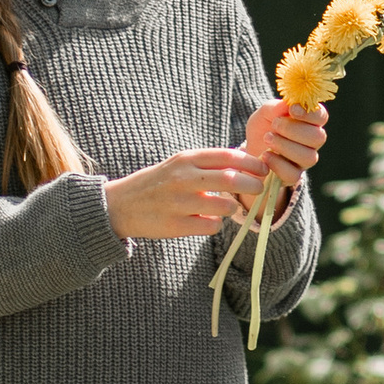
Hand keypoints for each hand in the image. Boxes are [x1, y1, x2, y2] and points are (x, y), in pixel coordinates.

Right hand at [107, 147, 268, 241]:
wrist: (120, 205)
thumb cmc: (157, 183)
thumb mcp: (178, 164)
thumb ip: (207, 164)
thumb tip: (245, 165)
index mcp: (186, 159)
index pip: (228, 156)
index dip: (252, 163)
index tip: (263, 169)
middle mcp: (184, 178)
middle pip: (232, 179)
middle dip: (253, 185)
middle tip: (259, 189)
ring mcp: (180, 202)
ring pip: (225, 206)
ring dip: (232, 208)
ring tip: (224, 208)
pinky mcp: (176, 226)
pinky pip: (212, 226)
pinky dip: (215, 224)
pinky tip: (206, 221)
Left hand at [245, 98, 326, 192]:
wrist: (249, 152)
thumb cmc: (263, 129)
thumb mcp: (264, 114)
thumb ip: (276, 107)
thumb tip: (288, 104)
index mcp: (310, 122)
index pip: (321, 117)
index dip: (310, 113)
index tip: (292, 109)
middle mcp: (312, 142)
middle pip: (318, 137)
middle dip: (293, 129)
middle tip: (274, 124)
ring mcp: (304, 161)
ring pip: (308, 157)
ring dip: (285, 146)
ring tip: (267, 138)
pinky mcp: (293, 176)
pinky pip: (293, 174)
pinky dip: (277, 164)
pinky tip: (266, 156)